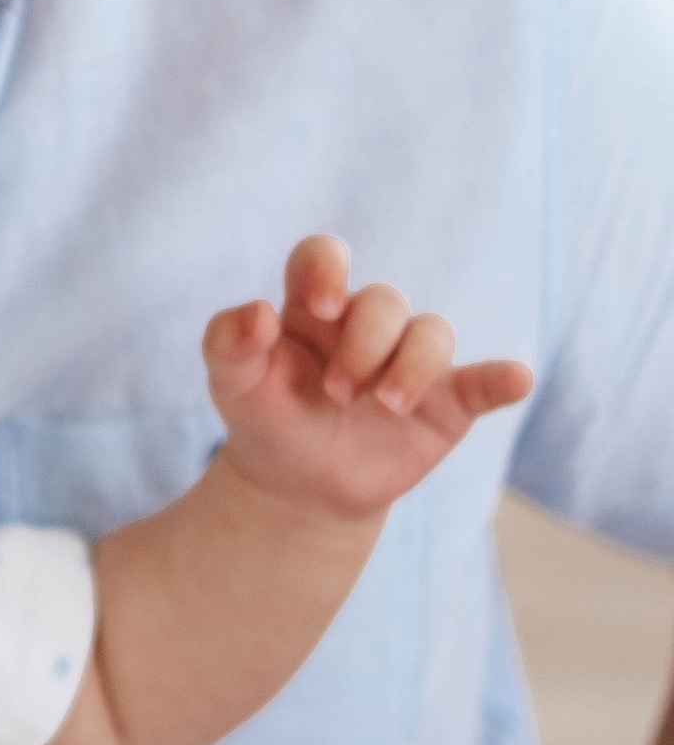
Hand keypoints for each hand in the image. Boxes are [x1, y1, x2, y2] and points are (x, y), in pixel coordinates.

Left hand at [204, 235, 530, 523]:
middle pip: (384, 301)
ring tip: (383, 408)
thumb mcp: (232, 384)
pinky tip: (516, 379)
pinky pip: (483, 382)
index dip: (327, 267)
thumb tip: (258, 311)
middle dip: (362, 345)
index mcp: (313, 308)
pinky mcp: (445, 403)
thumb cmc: (265, 419)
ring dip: (411, 366)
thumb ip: (228, 342)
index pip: (324, 255)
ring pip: (432, 332)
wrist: (296, 488)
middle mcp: (367, 325)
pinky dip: (502, 378)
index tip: (319, 305)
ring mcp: (409, 362)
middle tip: (336, 393)